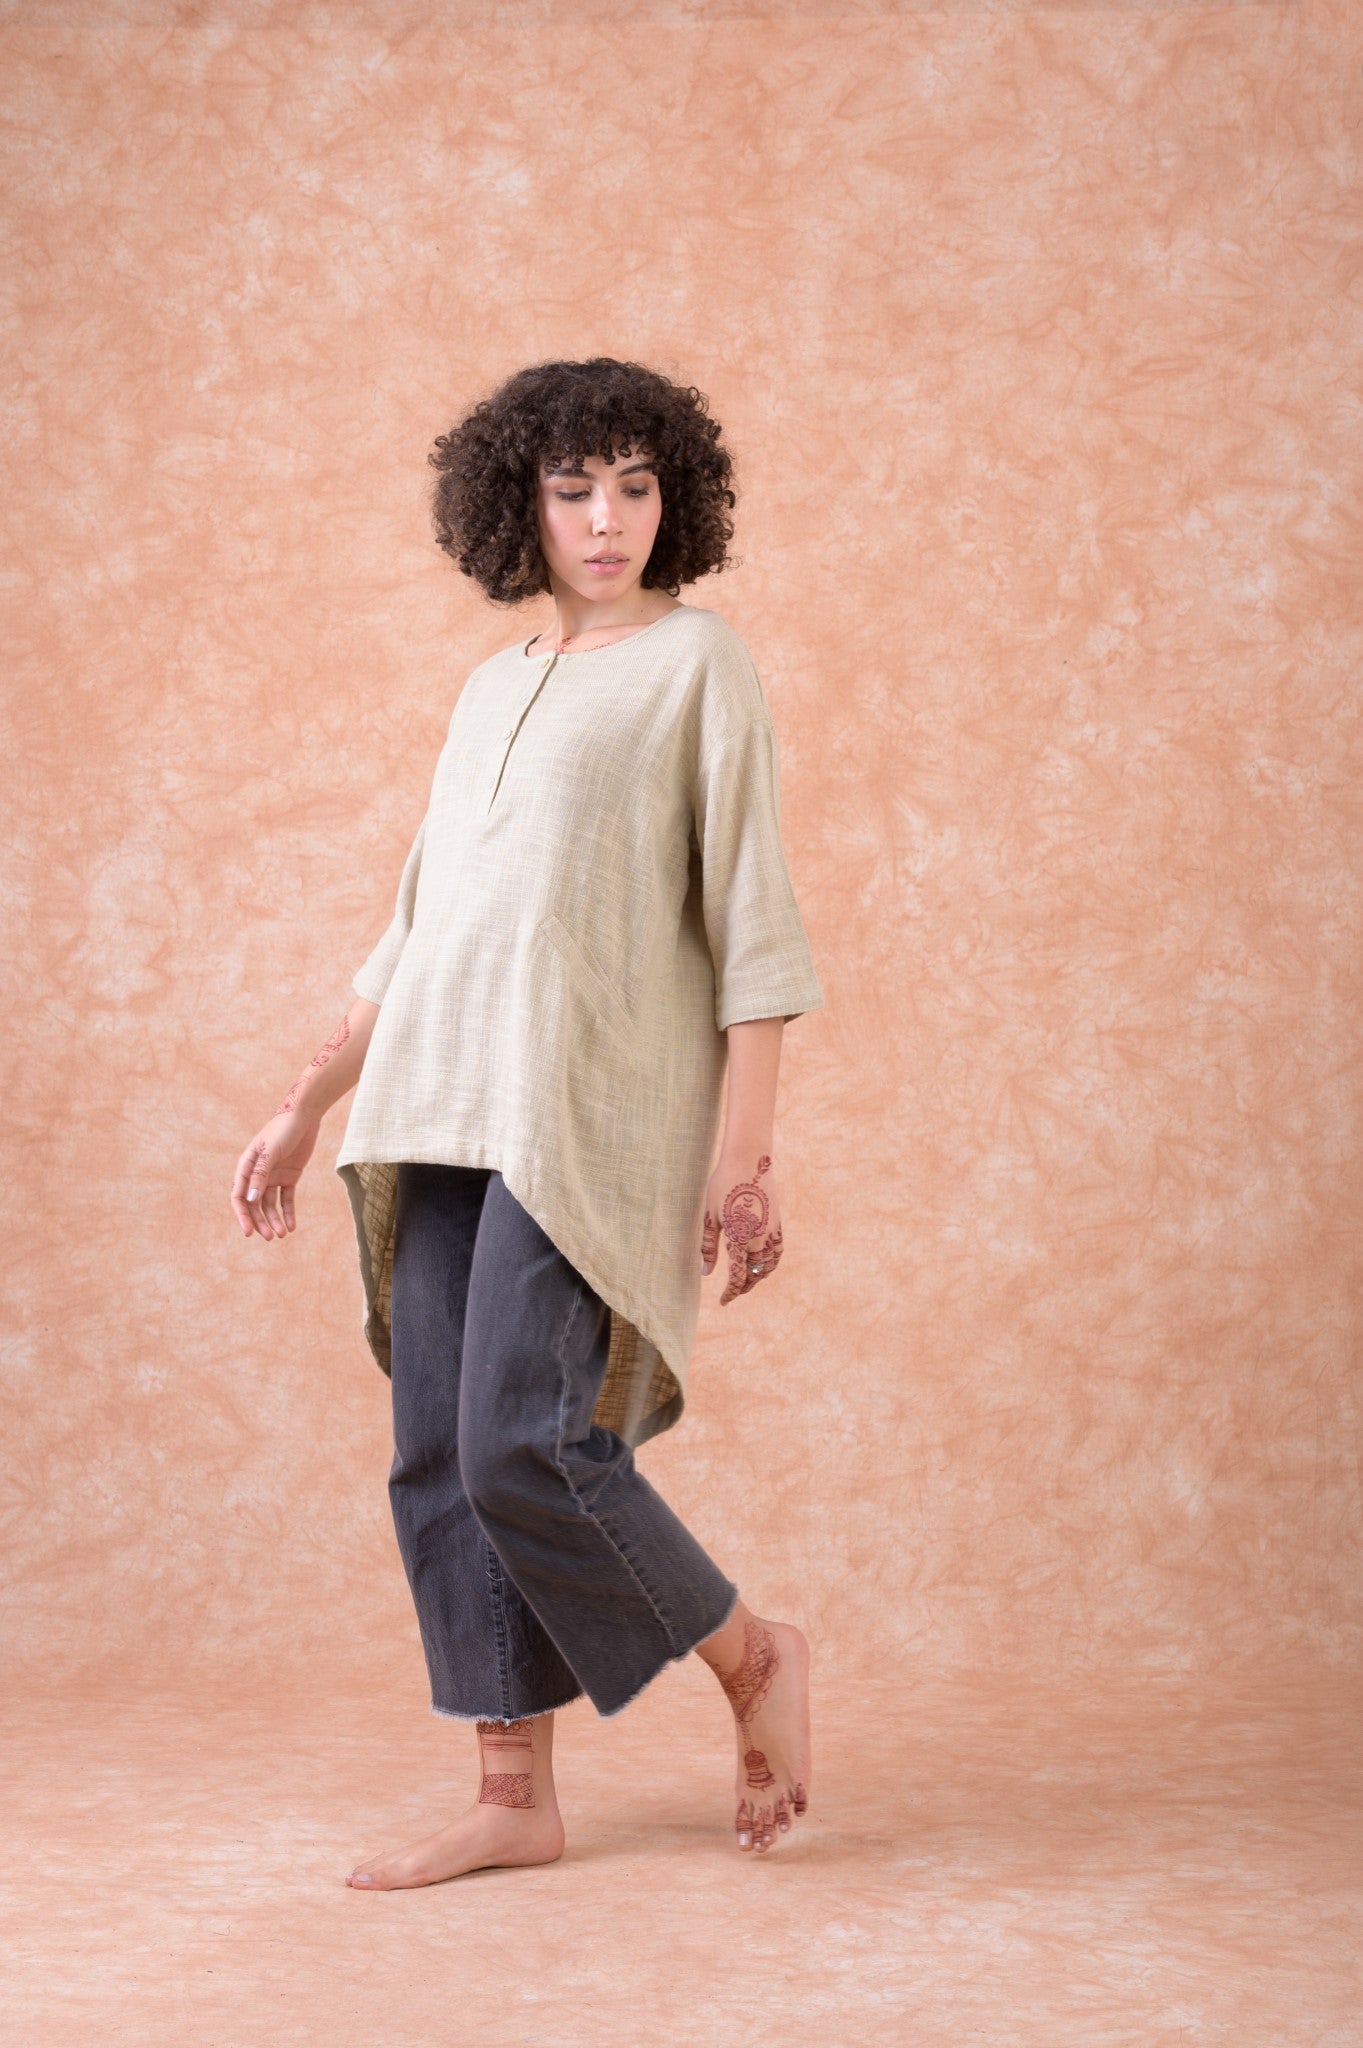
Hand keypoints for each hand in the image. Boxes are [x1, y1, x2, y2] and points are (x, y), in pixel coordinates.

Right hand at [230, 1110, 320, 1240]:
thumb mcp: (271, 1152)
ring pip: (270, 1204)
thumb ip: (261, 1174)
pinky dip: (288, 1213)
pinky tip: (292, 1226)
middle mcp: (257, 1174)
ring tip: (283, 1235)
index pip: (239, 1196)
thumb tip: (250, 1199)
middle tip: (270, 1238)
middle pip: (254, 1204)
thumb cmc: (283, 1129)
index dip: (242, 1215)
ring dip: (274, 1220)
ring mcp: (273, 1176)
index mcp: (246, 1166)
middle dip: (260, 1222)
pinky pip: (286, 1199)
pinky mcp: (289, 1177)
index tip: (249, 1232)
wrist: (304, 1116)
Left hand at [701, 1148, 783, 1306]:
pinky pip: (778, 1251)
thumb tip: (706, 1273)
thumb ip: (709, 1246)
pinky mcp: (778, 1222)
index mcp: (739, 1237)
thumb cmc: (723, 1185)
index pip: (737, 1276)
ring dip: (758, 1276)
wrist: (748, 1160)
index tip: (724, 1301)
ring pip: (769, 1265)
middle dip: (743, 1286)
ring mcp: (771, 1230)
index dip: (731, 1292)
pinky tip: (762, 1263)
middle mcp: (758, 1237)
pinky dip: (771, 1263)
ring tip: (747, 1281)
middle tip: (732, 1292)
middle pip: (754, 1274)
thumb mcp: (710, 1216)